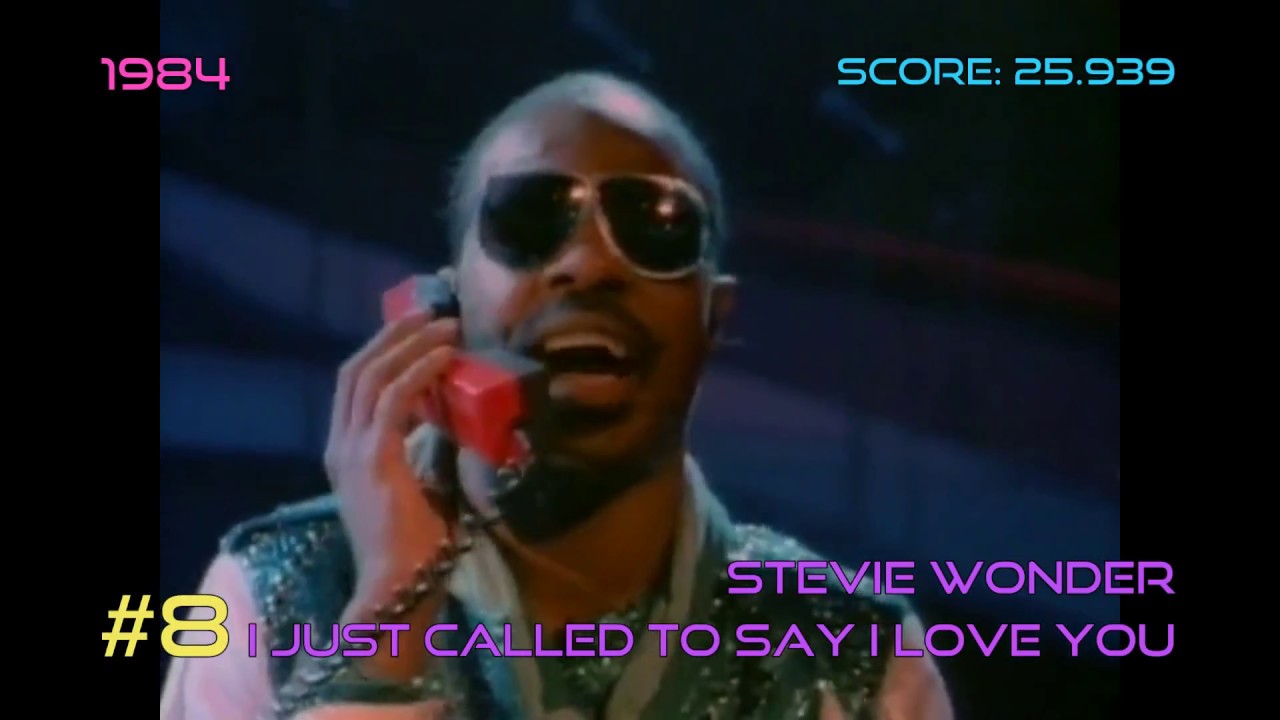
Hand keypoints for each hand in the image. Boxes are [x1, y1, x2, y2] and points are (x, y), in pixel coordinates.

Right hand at [324, 310, 459, 601]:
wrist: (396, 584)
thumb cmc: (412, 546)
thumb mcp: (416, 486)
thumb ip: (423, 453)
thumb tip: (451, 424)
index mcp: (345, 451)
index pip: (354, 385)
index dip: (382, 351)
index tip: (417, 331)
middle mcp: (339, 444)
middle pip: (356, 369)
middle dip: (393, 335)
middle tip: (429, 313)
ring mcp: (351, 449)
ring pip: (372, 375)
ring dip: (410, 344)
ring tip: (446, 326)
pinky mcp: (373, 457)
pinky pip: (393, 398)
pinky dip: (420, 371)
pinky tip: (445, 357)